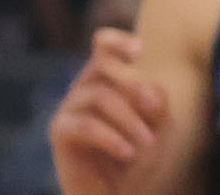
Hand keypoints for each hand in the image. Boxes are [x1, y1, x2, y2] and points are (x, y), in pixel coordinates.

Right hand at [48, 29, 168, 194]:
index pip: (102, 44)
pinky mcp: (59, 131)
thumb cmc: (141, 151)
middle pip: (101, 64)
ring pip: (100, 95)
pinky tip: (128, 153)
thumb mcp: (160, 123)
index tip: (139, 51)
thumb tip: (146, 87)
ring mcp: (69, 108)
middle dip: (132, 83)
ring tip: (148, 143)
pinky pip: (86, 124)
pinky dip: (112, 138)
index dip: (116, 40)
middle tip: (153, 109)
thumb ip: (156, 101)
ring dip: (130, 119)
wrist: (120, 189)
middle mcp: (84, 87)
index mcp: (108, 78)